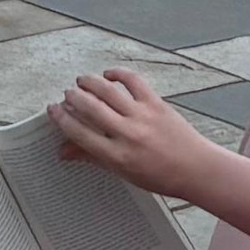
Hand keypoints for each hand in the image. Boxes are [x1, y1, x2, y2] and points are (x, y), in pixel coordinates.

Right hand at [48, 66, 223, 202]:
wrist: (196, 169)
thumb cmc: (160, 176)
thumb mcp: (123, 172)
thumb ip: (92, 158)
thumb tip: (64, 151)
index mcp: (116, 156)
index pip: (79, 133)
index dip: (61, 118)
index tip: (53, 109)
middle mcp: (127, 134)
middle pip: (89, 108)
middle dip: (72, 98)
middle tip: (67, 95)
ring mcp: (142, 116)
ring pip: (106, 91)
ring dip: (89, 82)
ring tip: (81, 81)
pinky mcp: (156, 103)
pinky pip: (132, 81)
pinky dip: (118, 74)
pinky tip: (108, 75)